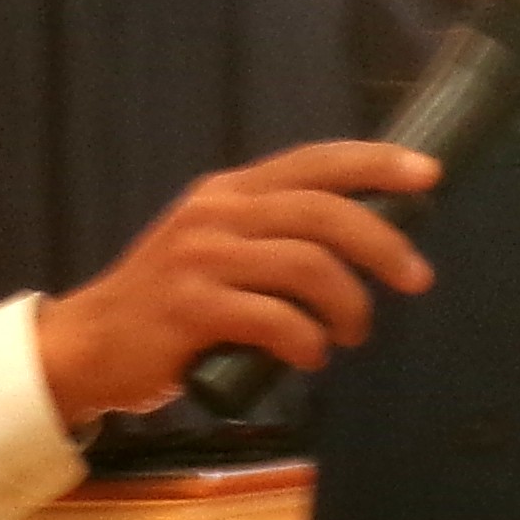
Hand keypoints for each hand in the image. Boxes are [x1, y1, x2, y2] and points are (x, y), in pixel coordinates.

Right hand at [32, 142, 441, 423]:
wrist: (90, 346)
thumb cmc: (169, 305)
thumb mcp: (217, 249)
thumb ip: (274, 236)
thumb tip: (367, 241)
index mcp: (229, 192)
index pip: (314, 162)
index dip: (376, 163)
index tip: (429, 175)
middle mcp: (216, 214)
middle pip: (323, 213)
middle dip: (384, 244)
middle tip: (417, 279)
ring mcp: (200, 259)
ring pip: (308, 266)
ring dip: (349, 305)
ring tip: (352, 334)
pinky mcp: (190, 309)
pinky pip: (275, 320)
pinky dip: (308, 343)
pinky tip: (310, 358)